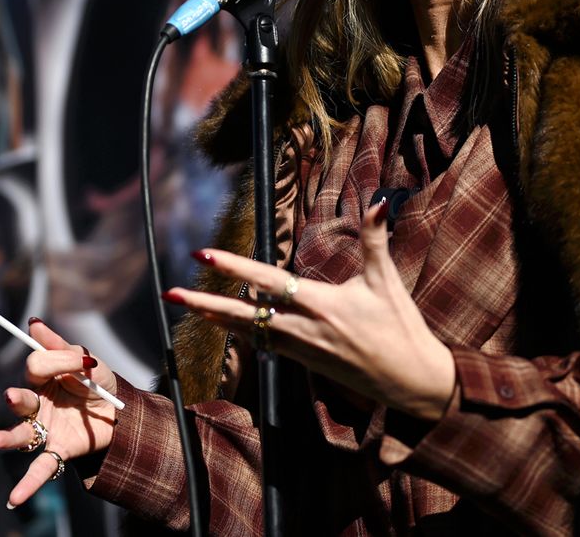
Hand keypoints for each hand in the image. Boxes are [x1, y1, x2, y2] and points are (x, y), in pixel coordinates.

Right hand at [0, 320, 119, 507]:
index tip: (79, 363)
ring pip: (22, 434)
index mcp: (44, 379)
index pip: (36, 367)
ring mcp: (46, 429)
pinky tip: (14, 498)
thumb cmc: (99, 383)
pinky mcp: (59, 450)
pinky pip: (41, 468)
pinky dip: (27, 484)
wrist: (124, 413)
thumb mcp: (88, 362)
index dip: (54, 363)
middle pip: (21, 401)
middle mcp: (39, 404)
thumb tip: (33, 323)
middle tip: (12, 397)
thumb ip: (61, 347)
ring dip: (7, 438)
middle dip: (16, 399)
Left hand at [165, 202, 456, 420]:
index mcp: (319, 304)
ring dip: (219, 318)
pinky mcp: (305, 361)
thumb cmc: (400, 327)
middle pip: (243, 315)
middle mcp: (303, 328)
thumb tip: (380, 199)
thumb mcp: (386, 279)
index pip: (266, 281)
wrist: (409, 379)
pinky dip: (244, 333)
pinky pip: (265, 344)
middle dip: (205, 304)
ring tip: (189, 307)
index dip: (232, 266)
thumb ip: (376, 237)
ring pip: (249, 332)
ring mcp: (301, 348)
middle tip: (169, 294)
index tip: (202, 255)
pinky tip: (229, 325)